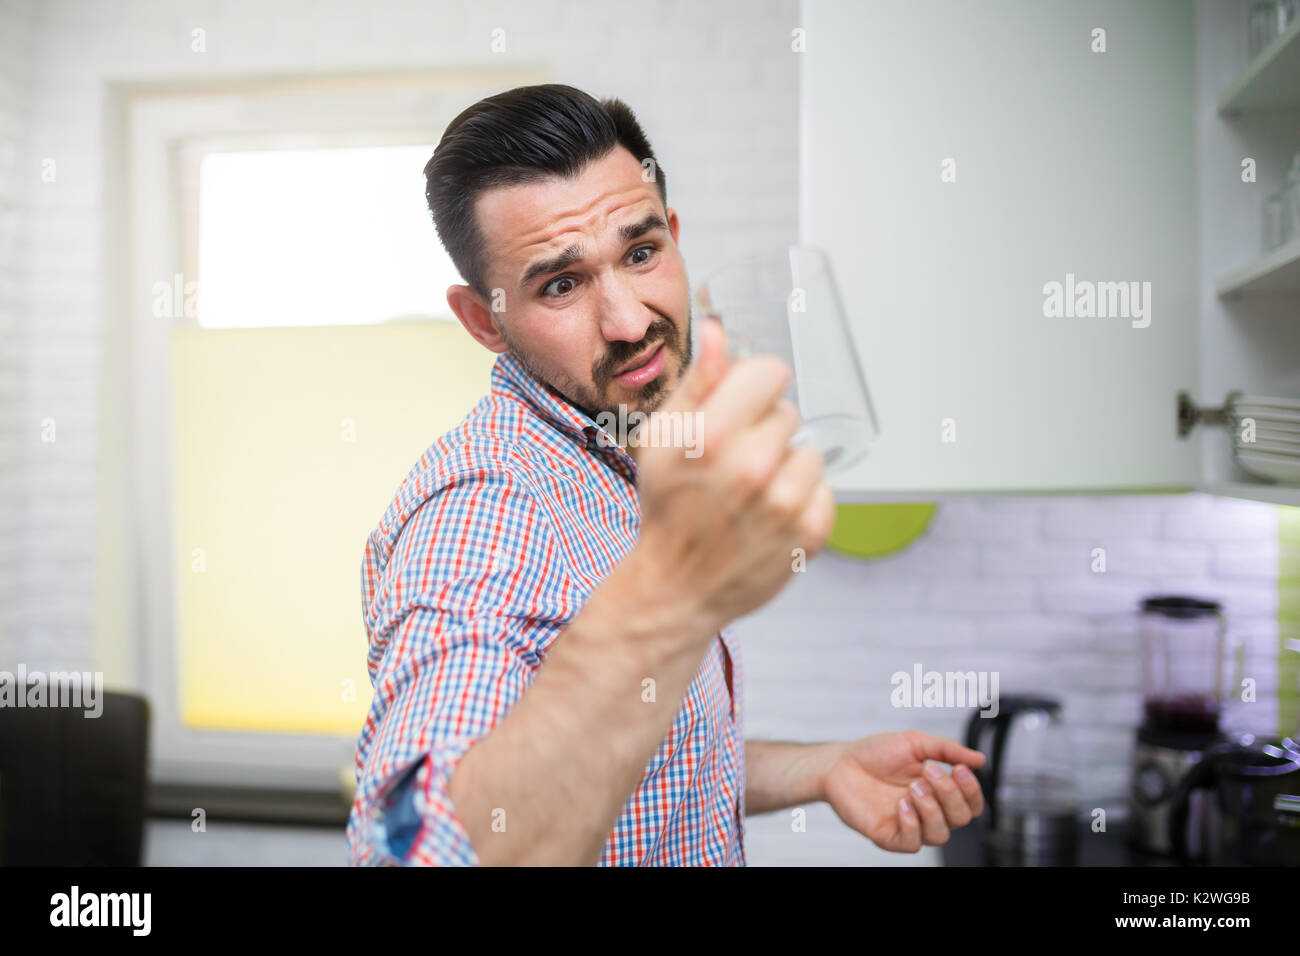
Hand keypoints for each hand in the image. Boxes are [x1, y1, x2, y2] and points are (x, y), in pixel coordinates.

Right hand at [633, 316, 836, 644]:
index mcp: (712, 435)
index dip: (753, 387)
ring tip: (752, 493)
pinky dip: (802, 501)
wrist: (677, 586)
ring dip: (784, 468)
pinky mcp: (810, 532)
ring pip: (807, 452)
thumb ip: (697, 383)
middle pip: (787, 412)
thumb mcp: (663, 439)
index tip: (740, 408)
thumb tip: (720, 333)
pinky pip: (824, 490)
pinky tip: (768, 516)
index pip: (770, 371)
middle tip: (733, 463)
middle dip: (763, 431)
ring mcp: (785, 502)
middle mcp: (752, 466)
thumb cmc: (668, 508)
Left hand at [822, 730, 985, 851]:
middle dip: (949, 794)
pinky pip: (913, 844)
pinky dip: (912, 824)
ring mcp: (909, 825)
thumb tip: (979, 760)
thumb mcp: (914, 742)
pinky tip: (901, 805)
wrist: (840, 763)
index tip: (959, 768)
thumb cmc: (875, 753)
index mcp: (938, 791)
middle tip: (927, 772)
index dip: (972, 790)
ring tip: (912, 787)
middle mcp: (927, 811)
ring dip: (931, 808)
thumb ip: (947, 750)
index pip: (971, 804)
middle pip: (961, 819)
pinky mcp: (889, 836)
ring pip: (940, 835)